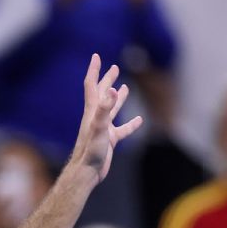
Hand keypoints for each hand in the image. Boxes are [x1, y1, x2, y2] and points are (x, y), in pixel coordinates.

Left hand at [72, 54, 141, 180]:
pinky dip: (131, 124)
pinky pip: (123, 129)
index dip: (94, 70)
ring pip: (113, 109)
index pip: (92, 85)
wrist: (87, 171)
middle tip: (114, 67)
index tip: (97, 56)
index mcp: (92, 110)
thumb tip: (114, 90)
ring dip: (119, 97)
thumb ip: (105, 109)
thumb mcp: (99, 127)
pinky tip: (139, 121)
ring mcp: (104, 128)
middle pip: (103, 93)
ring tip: (125, 87)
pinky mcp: (110, 140)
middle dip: (107, 80)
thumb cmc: (90, 150)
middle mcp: (96, 117)